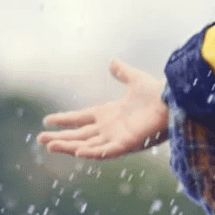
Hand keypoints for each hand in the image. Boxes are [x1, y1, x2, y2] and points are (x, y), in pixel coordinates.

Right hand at [37, 59, 168, 158]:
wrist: (174, 100)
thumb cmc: (158, 93)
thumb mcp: (135, 80)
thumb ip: (123, 73)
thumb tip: (112, 62)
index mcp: (109, 113)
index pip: (81, 118)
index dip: (65, 120)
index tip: (47, 120)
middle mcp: (110, 127)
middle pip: (80, 135)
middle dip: (60, 138)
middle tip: (40, 139)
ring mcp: (117, 137)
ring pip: (87, 145)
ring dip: (69, 146)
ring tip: (50, 145)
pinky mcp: (127, 143)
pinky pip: (106, 151)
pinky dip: (93, 152)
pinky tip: (78, 151)